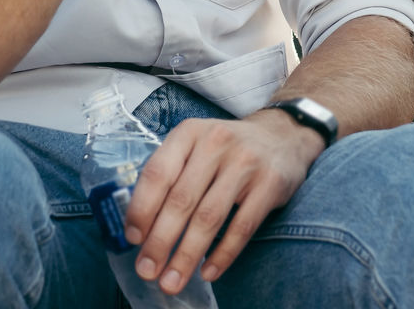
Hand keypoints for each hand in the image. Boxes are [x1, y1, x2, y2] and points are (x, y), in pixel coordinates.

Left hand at [123, 112, 323, 295]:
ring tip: (172, 281)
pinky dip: (222, 255)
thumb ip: (171, 174)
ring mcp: (245, 163)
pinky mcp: (270, 184)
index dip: (142, 208)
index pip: (158, 172)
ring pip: (209, 217)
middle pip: (182, 199)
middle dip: (160, 241)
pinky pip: (242, 227)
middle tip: (147, 270)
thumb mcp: (196, 145)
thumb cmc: (226, 148)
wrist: (281, 135)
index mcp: (189, 133)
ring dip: (186, 255)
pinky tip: (207, 272)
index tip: (132, 239)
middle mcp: (215, 143)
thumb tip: (140, 224)